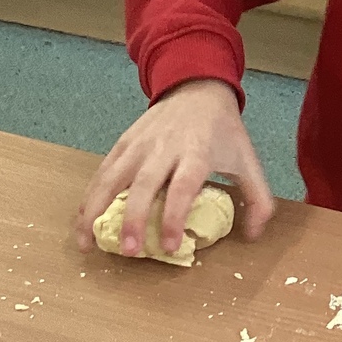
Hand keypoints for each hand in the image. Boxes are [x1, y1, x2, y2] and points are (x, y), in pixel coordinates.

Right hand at [75, 78, 275, 257]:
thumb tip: (253, 236)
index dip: (175, 218)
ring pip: (112, 178)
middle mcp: (163, 149)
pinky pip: (103, 172)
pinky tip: (83, 221)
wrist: (198, 89)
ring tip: (87, 243)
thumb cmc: (223, 132)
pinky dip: (90, 197)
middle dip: (133, 219)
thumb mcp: (249, 161)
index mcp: (196, 153)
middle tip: (129, 252)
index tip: (170, 246)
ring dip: (96, 211)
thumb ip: (258, 199)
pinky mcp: (123, 142)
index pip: (183, 188)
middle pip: (143, 185)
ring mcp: (139, 145)